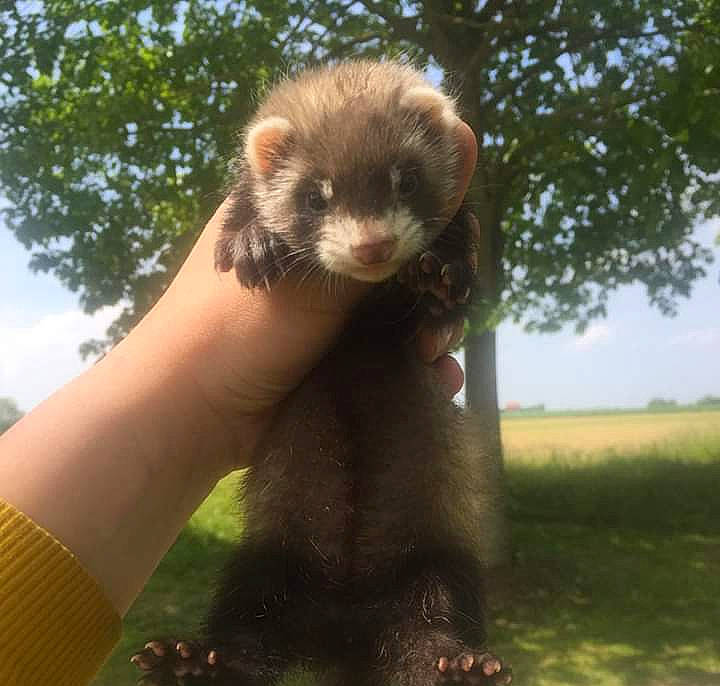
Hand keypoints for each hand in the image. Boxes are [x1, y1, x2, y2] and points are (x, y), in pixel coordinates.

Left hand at [138, 121, 476, 470]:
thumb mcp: (313, 264)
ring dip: (434, 331)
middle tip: (440, 317)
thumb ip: (387, 219)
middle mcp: (333, 252)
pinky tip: (439, 381)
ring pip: (412, 307)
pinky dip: (420, 368)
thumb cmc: (232, 326)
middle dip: (439, 287)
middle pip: (415, 253)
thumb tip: (457, 132)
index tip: (452, 256)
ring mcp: (339, 308)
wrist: (191, 414)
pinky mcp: (343, 356)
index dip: (433, 219)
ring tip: (434, 360)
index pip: (396, 191)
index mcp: (317, 209)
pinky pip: (398, 353)